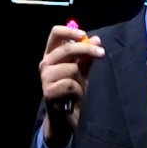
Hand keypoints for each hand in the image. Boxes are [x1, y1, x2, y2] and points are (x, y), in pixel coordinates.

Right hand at [39, 25, 104, 147]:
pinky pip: (70, 83)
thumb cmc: (73, 91)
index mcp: (52, 55)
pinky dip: (77, 90)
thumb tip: (96, 39)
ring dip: (80, 77)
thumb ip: (87, 55)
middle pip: (65, 48)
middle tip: (101, 53)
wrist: (68, 116)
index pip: (55, 34)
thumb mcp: (82, 71)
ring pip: (71, 67)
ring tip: (77, 86)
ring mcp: (45, 78)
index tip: (84, 34)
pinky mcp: (48, 92)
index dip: (69, 31)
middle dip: (86, 49)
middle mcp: (45, 64)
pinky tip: (73, 96)